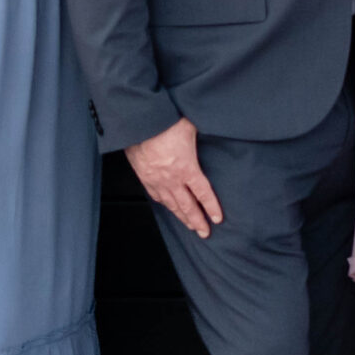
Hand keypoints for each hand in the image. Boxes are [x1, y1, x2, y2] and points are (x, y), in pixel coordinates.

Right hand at [127, 118, 222, 238]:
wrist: (138, 121)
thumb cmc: (165, 121)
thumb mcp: (192, 127)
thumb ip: (203, 133)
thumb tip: (213, 130)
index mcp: (186, 167)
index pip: (203, 193)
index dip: (211, 207)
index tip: (217, 219)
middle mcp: (172, 178)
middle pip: (187, 206)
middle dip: (197, 221)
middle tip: (205, 233)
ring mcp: (156, 179)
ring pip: (171, 204)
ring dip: (181, 217)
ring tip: (189, 225)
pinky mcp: (143, 176)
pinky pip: (156, 195)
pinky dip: (164, 204)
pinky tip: (168, 207)